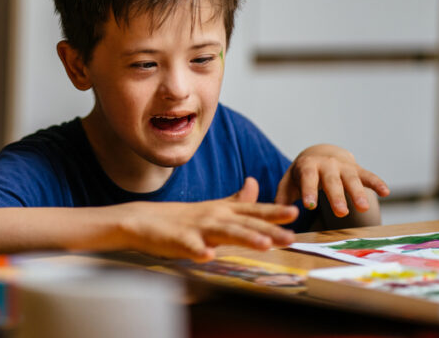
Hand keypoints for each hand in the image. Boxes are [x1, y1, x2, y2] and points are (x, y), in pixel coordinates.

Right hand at [115, 180, 297, 261]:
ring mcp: (197, 228)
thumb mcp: (212, 206)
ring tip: (264, 245)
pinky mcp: (179, 240)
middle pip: (246, 224)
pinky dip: (199, 250)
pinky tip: (209, 256)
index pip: (253, 211)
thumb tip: (254, 183)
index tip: (295, 214)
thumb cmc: (180, 217)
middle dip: (269, 230)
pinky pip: (190, 246)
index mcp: (223, 210)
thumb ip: (236, 199)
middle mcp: (214, 217)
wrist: (143, 220)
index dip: (274, 212)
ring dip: (245, 238)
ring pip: (225, 233)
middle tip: (291, 237)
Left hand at [275, 144, 389, 216]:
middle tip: (340, 212)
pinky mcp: (358, 170)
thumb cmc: (302, 174)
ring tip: (363, 208)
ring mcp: (344, 167)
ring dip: (358, 193)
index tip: (309, 206)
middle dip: (336, 196)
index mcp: (307, 166)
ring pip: (351, 179)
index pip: (307, 178)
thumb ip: (282, 197)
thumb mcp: (289, 182)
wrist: (320, 154)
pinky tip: (385, 192)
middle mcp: (327, 165)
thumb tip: (275, 214)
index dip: (309, 191)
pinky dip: (377, 183)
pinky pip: (369, 176)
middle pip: (332, 181)